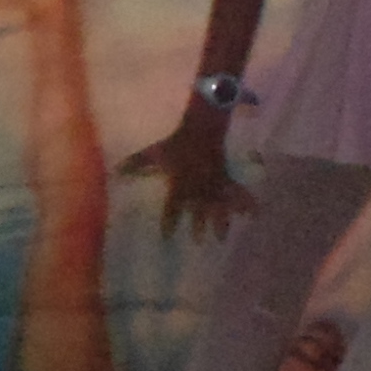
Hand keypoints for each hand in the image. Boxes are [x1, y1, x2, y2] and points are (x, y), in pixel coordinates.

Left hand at [116, 113, 247, 239]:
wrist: (201, 128)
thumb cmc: (176, 143)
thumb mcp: (154, 153)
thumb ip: (136, 164)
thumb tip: (116, 172)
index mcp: (180, 184)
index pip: (173, 207)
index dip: (169, 222)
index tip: (166, 237)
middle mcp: (198, 188)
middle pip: (198, 210)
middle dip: (199, 226)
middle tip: (199, 242)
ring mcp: (214, 184)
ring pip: (219, 206)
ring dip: (221, 221)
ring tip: (222, 237)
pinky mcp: (226, 179)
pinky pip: (237, 193)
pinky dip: (246, 203)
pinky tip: (254, 214)